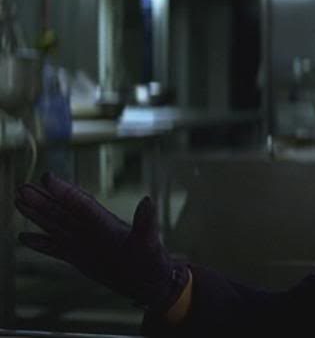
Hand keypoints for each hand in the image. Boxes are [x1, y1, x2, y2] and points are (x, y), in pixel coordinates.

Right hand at [14, 173, 188, 312]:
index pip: (82, 204)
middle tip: (22, 186)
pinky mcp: (80, 257)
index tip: (47, 177)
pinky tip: (23, 236)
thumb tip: (148, 200)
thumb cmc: (152, 261)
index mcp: (107, 224)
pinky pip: (56, 248)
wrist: (150, 282)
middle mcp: (92, 230)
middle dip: (43, 200)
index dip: (65, 191)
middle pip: (64, 211)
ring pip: (56, 225)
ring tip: (18, 200)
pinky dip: (40, 243)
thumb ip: (146, 223)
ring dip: (38, 214)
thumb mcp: (149, 242)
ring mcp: (85, 243)